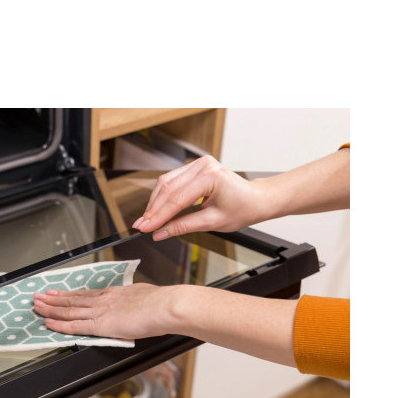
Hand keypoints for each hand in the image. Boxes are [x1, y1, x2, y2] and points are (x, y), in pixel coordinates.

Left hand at [33, 284, 177, 339]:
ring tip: (36, 306)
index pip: (86, 294)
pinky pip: (74, 325)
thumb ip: (134, 301)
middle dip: (53, 299)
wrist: (165, 307)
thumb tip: (136, 304)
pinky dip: (59, 324)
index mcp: (114, 293)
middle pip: (73, 300)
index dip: (69, 294)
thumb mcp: (145, 296)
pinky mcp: (101, 324)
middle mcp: (104, 300)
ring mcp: (100, 312)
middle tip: (38, 296)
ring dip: (50, 308)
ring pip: (69, 310)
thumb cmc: (162, 304)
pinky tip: (48, 323)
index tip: (57, 292)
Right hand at [133, 155, 265, 238]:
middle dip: (153, 209)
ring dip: (155, 202)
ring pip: (166, 183)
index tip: (144, 228)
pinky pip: (172, 180)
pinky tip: (156, 209)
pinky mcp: (194, 167)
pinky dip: (162, 196)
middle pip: (167, 188)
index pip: (176, 199)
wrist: (255, 199)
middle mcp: (202, 166)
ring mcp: (198, 164)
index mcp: (210, 177)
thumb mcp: (212, 222)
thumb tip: (160, 233)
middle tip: (141, 226)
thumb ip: (183, 226)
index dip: (158, 216)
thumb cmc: (241, 209)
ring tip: (146, 220)